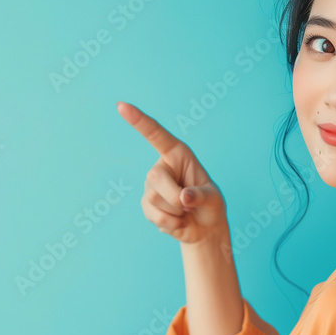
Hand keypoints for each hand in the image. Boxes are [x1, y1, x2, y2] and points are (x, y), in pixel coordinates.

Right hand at [117, 101, 227, 244]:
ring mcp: (151, 186)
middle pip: (155, 178)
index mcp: (177, 154)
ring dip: (175, 212)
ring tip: (185, 212)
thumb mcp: (214, 198)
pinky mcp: (146, 205)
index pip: (155, 135)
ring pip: (154, 199)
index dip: (139, 120)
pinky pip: (153, 215)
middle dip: (176, 198)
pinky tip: (178, 221)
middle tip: (189, 206)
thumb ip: (201, 195)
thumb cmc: (210, 206)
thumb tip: (184, 197)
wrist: (203, 228)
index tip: (121, 106)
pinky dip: (170, 224)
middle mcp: (161, 167)